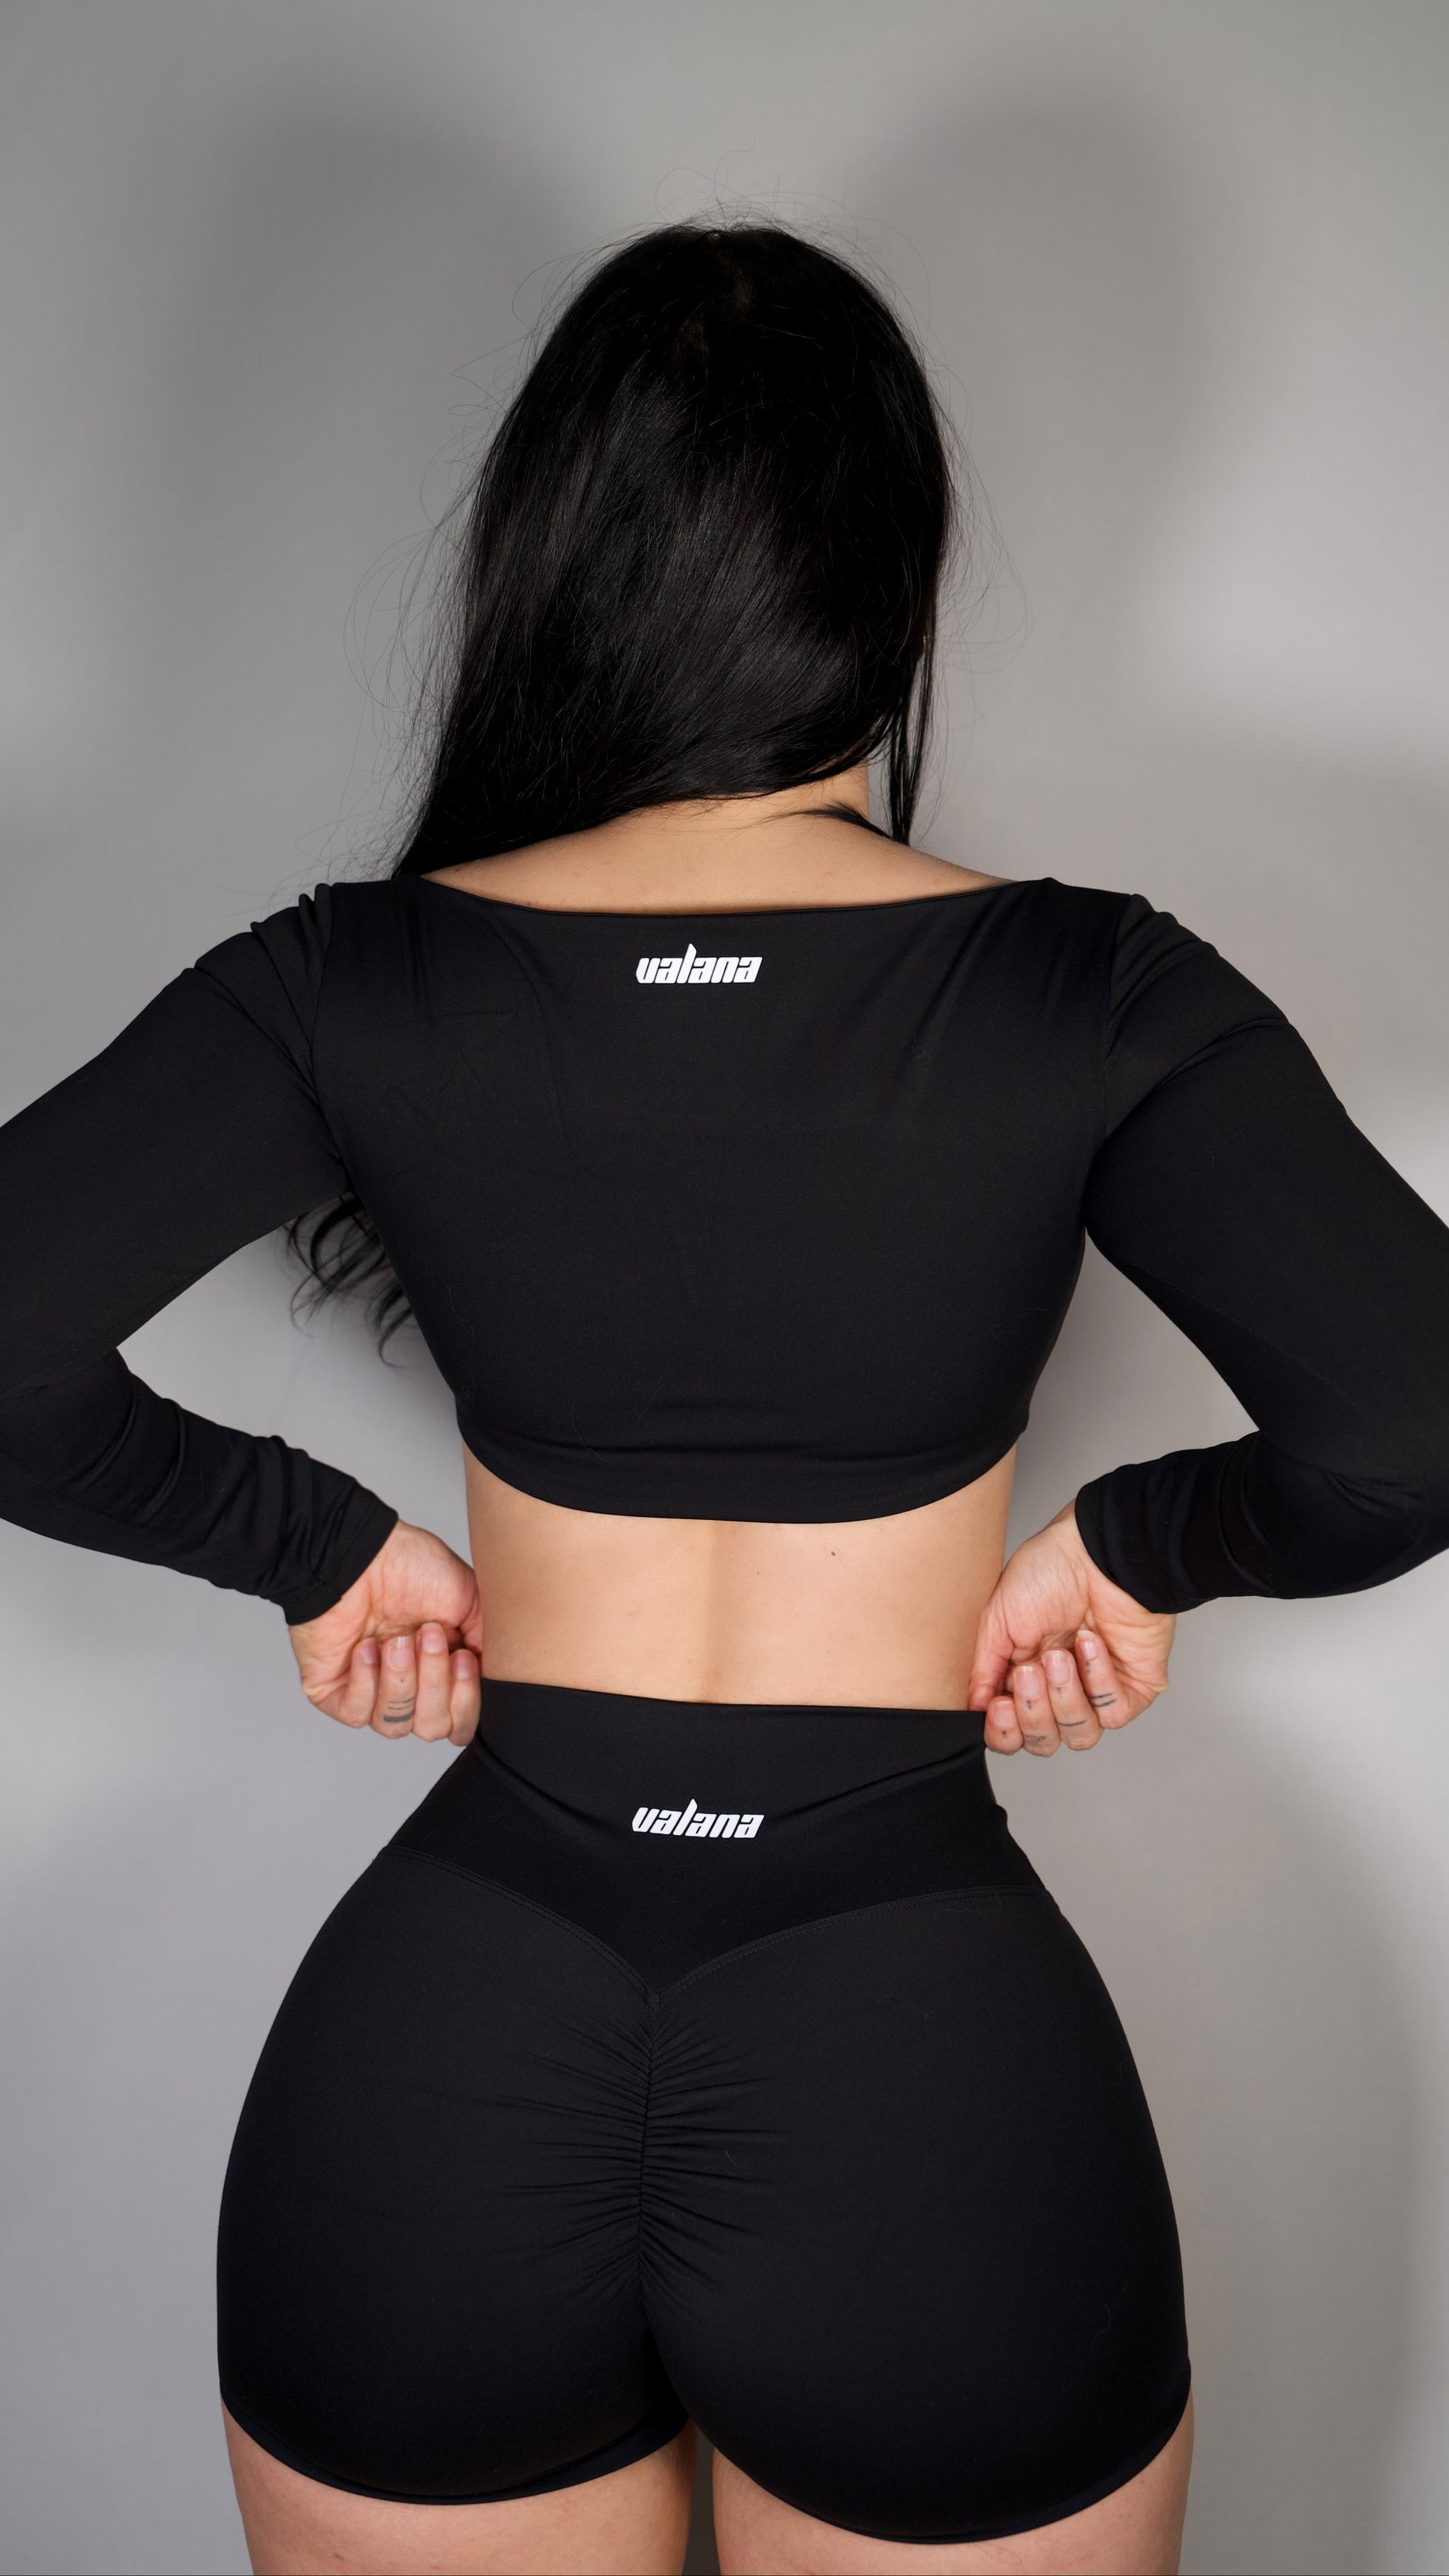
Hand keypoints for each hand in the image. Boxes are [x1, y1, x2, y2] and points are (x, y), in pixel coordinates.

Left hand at [286, 1519, 482, 1743]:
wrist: (359, 1552)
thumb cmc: (409, 1566)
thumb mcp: (471, 1601)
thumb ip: (489, 1646)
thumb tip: (493, 1681)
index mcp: (443, 1671)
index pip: (461, 1721)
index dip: (466, 1700)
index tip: (463, 1657)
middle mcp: (410, 1686)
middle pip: (432, 1728)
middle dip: (434, 1683)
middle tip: (428, 1636)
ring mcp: (371, 1691)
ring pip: (395, 1725)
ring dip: (401, 1680)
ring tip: (396, 1640)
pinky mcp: (334, 1692)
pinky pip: (357, 1714)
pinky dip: (367, 1681)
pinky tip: (367, 1648)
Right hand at [967, 1503, 1174, 1755]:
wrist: (1099, 1549)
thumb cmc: (1049, 1570)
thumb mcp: (997, 1620)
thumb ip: (983, 1670)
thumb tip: (974, 1710)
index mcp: (1024, 1677)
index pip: (1011, 1732)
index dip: (1003, 1730)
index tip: (998, 1705)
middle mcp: (1060, 1689)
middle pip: (1043, 1742)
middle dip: (1033, 1711)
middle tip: (1031, 1669)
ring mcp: (1098, 1690)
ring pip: (1079, 1736)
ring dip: (1064, 1697)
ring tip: (1060, 1655)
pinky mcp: (1134, 1687)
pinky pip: (1113, 1713)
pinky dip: (1097, 1679)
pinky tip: (1090, 1643)